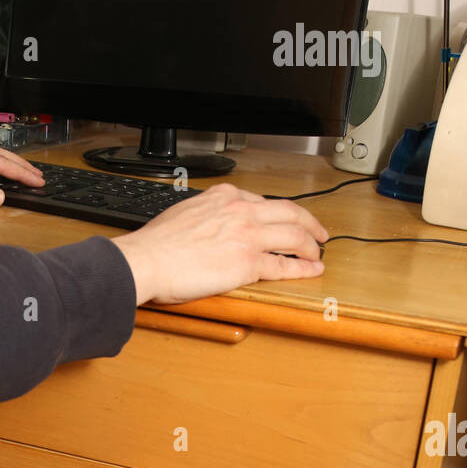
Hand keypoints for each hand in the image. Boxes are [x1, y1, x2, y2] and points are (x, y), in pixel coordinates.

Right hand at [114, 184, 328, 305]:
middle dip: (309, 222)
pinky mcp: (248, 262)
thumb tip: (210, 227)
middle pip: (289, 211)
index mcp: (225, 196)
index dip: (281, 213)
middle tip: (319, 233)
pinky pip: (285, 265)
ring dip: (311, 246)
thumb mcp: (186, 213)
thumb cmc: (157, 244)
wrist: (147, 259)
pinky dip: (303, 268)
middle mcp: (241, 210)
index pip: (263, 201)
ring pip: (294, 235)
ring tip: (318, 254)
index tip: (286, 219)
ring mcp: (248, 235)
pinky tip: (312, 271)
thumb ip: (207, 215)